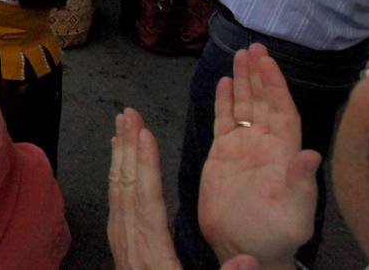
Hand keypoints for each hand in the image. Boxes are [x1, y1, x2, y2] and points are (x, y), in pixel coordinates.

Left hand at [107, 108, 180, 269]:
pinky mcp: (126, 257)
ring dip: (119, 161)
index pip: (146, 207)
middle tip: (126, 113)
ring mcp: (125, 255)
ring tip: (120, 128)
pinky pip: (117, 212)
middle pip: (126, 194)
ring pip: (117, 199)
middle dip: (126, 150)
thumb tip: (251, 260)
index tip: (143, 134)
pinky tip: (121, 170)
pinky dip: (118, 183)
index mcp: (155, 262)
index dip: (144, 168)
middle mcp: (133, 254)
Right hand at [199, 44, 319, 266]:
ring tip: (239, 54)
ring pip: (245, 105)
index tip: (267, 61)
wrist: (244, 250)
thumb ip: (302, 185)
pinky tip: (222, 83)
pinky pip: (225, 120)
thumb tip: (312, 154)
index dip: (275, 84)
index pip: (282, 110)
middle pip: (264, 100)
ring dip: (242, 80)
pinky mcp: (223, 154)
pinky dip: (223, 100)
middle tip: (253, 47)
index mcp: (284, 153)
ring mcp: (244, 148)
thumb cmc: (275, 237)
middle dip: (259, 73)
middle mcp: (266, 145)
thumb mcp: (295, 216)